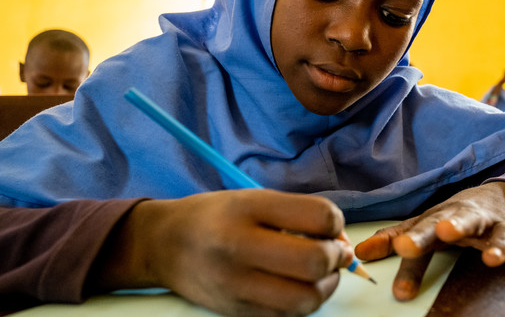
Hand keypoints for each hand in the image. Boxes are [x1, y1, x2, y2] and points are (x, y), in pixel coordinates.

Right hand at [96, 190, 352, 315]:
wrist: (163, 244)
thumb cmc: (216, 217)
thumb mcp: (253, 199)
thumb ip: (299, 214)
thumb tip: (341, 242)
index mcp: (248, 208)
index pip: (318, 216)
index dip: (335, 223)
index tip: (329, 226)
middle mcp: (240, 246)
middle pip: (315, 261)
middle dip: (335, 258)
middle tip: (332, 253)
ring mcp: (236, 284)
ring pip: (306, 299)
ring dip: (325, 286)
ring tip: (319, 274)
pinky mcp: (236, 311)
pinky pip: (287, 315)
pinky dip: (302, 302)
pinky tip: (296, 287)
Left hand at [354, 182, 504, 301]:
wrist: (501, 199)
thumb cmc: (455, 217)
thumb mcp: (424, 226)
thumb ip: (393, 239)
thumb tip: (358, 254)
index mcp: (429, 219)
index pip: (405, 233)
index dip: (385, 245)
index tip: (362, 256)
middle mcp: (451, 217)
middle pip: (432, 224)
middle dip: (418, 236)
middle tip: (404, 246)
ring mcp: (480, 221)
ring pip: (469, 221)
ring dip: (458, 225)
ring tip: (447, 232)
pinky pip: (503, 239)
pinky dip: (499, 248)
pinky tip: (492, 259)